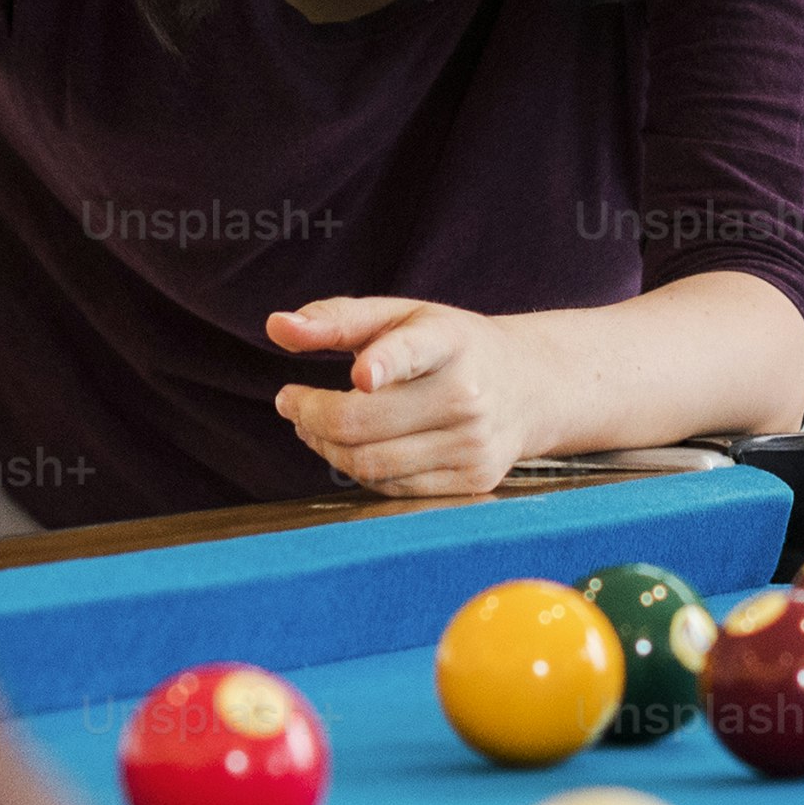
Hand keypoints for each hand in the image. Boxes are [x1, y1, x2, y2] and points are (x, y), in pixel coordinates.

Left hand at [268, 295, 558, 495]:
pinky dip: (358, 470)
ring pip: (370, 463)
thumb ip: (336, 319)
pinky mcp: (474, 480)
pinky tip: (352, 447)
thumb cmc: (447, 346)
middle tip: (291, 402)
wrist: (528, 386)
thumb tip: (275, 327)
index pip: (414, 352)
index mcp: (449, 341)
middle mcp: (468, 395)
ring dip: (325, 446)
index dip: (386, 363)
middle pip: (363, 423)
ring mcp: (474, 443)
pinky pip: (391, 488)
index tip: (362, 374)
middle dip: (310, 416)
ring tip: (314, 424)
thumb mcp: (401, 316)